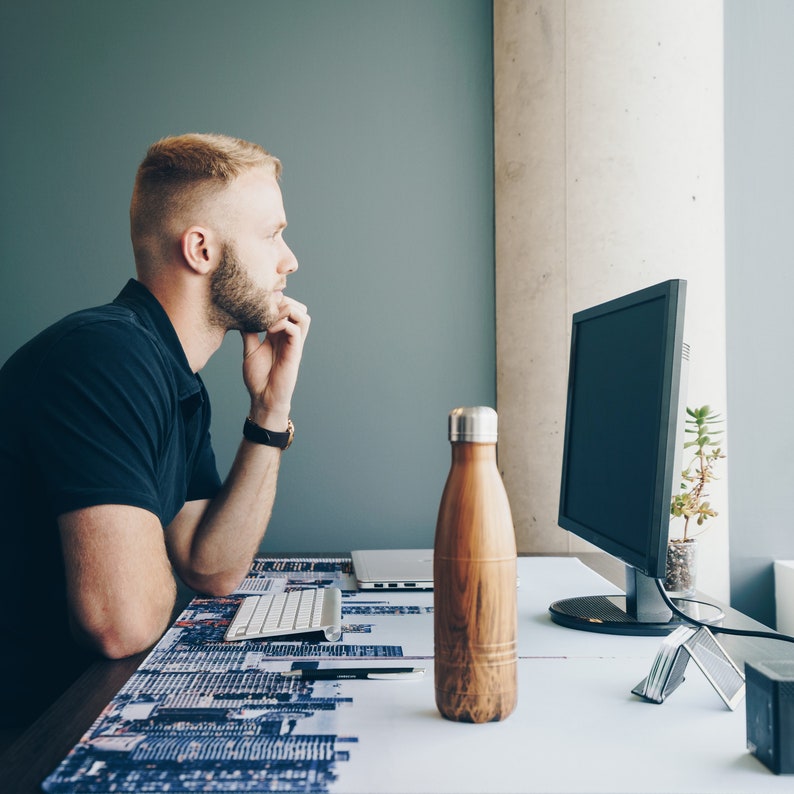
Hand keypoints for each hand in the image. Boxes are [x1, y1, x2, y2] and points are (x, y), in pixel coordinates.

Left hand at [241, 295, 309, 428]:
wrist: (263, 397)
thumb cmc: (258, 377)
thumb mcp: (250, 349)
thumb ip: (250, 332)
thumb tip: (241, 315)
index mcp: (280, 334)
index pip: (288, 308)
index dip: (278, 300)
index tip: (261, 301)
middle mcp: (289, 337)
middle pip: (299, 308)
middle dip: (284, 302)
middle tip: (266, 309)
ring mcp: (293, 344)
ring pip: (303, 315)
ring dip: (287, 311)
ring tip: (270, 318)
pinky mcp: (294, 352)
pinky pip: (295, 330)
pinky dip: (282, 324)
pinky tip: (268, 331)